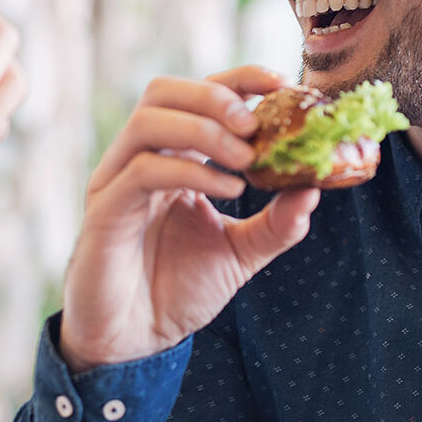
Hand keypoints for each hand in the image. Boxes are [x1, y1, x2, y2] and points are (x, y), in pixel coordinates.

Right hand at [59, 66, 320, 372]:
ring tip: (246, 160)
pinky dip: (191, 170)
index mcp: (169, 157)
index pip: (198, 95)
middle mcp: (138, 159)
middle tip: (256, 124)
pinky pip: (143, 170)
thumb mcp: (241, 253)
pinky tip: (228, 190)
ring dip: (205, 129)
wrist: (135, 341)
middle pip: (164, 91)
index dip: (238, 79)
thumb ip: (277, 223)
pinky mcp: (105, 210)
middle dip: (215, 96)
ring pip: (149, 120)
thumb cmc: (177, 291)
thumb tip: (316, 188)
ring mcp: (117, 181)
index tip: (281, 83)